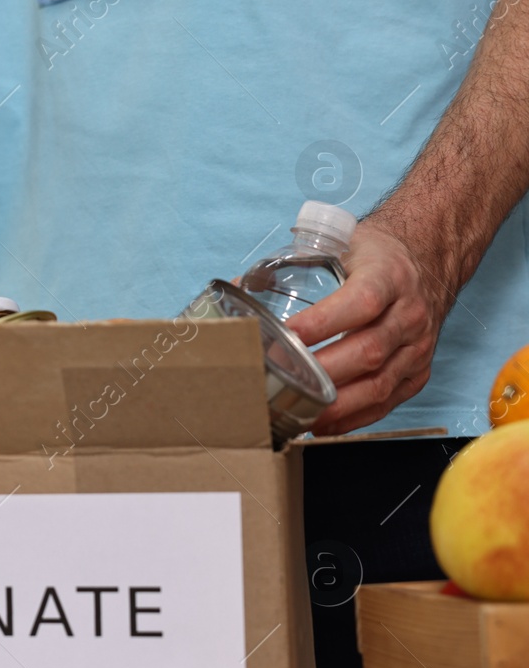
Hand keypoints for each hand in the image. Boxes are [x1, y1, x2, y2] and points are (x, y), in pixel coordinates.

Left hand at [287, 218, 451, 435]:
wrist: (431, 257)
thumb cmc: (378, 255)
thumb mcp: (343, 245)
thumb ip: (296, 263)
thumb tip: (237, 289)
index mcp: (389, 277)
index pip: (359, 303)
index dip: (321, 323)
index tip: (285, 337)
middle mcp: (409, 314)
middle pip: (367, 350)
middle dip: (321, 372)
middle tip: (282, 382)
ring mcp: (418, 346)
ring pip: (379, 383)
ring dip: (336, 404)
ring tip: (298, 412)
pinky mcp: (418, 371)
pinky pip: (388, 400)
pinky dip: (354, 417)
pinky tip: (324, 423)